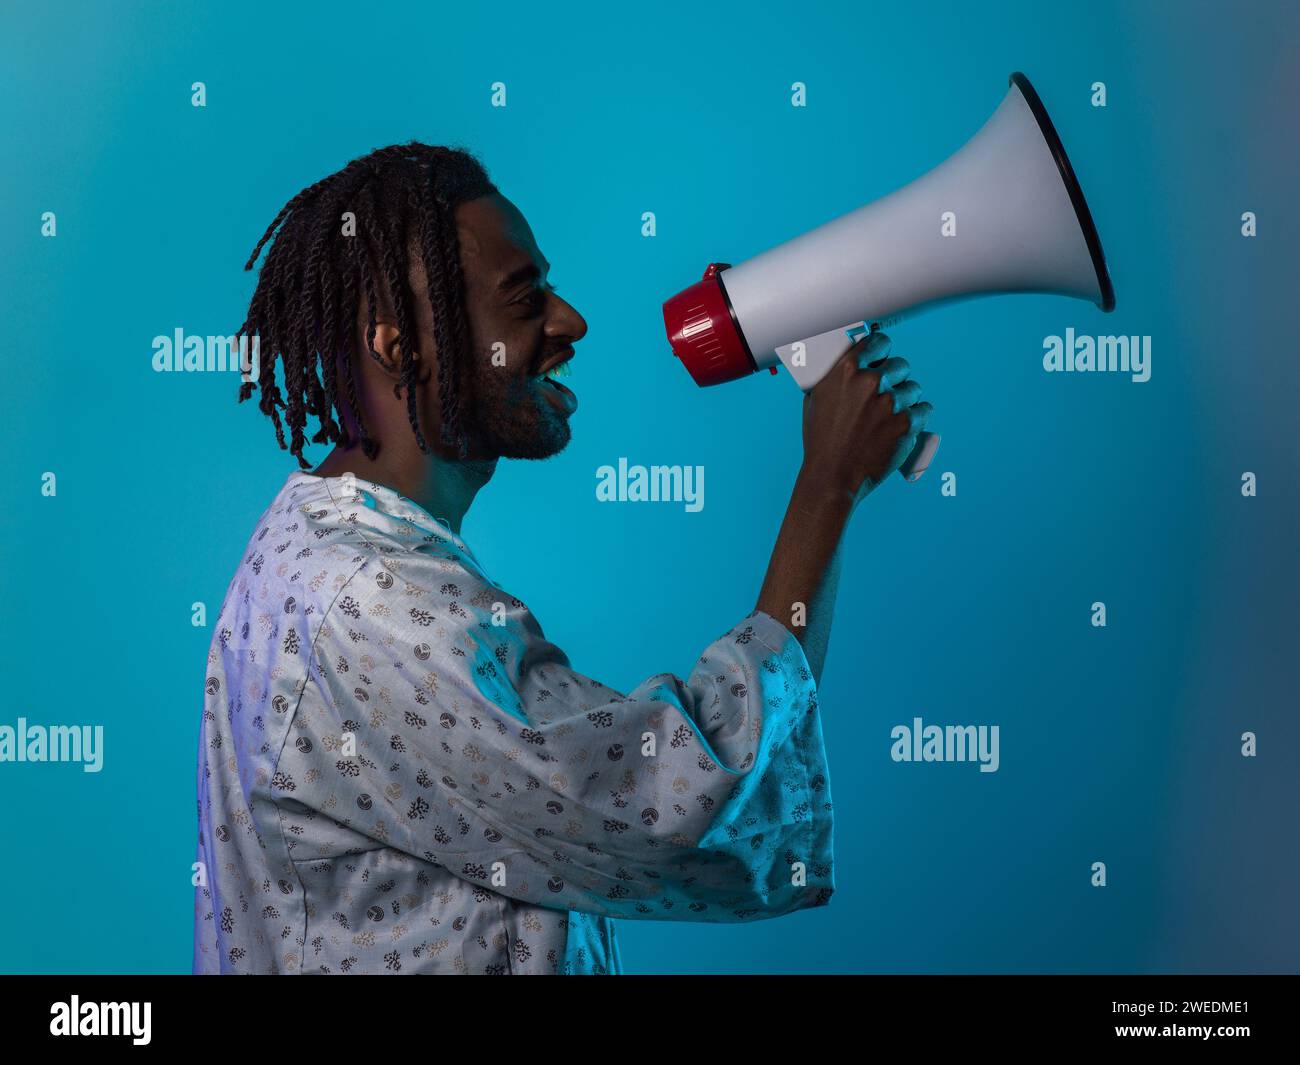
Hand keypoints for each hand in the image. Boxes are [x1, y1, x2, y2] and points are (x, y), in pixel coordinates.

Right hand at [799, 330, 931, 505]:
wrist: (833, 475)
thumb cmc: (821, 441)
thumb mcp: (814, 401)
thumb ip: (831, 379)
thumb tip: (840, 366)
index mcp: (846, 371)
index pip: (877, 343)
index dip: (882, 350)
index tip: (882, 357)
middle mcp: (870, 382)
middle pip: (899, 365)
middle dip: (895, 377)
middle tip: (887, 393)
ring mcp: (891, 403)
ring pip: (913, 387)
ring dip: (907, 397)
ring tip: (895, 412)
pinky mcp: (906, 423)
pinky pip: (924, 409)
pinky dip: (918, 415)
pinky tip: (909, 420)